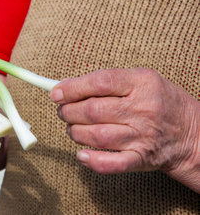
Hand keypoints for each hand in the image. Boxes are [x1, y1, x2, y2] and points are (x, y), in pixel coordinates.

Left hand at [51, 68, 199, 191]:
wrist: (193, 134)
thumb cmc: (161, 102)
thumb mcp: (141, 79)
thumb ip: (107, 80)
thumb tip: (67, 86)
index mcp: (142, 84)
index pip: (100, 82)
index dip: (72, 88)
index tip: (56, 93)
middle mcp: (142, 110)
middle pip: (93, 110)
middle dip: (68, 111)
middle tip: (62, 111)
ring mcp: (142, 136)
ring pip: (96, 135)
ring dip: (74, 132)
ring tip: (71, 127)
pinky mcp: (140, 158)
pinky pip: (112, 163)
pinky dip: (92, 161)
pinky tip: (81, 154)